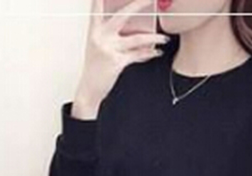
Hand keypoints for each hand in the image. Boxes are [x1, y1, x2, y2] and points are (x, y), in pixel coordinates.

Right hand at [72, 0, 169, 118]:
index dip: (99, 0)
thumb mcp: (100, 49)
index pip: (97, 9)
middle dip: (139, 4)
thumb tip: (138, 31)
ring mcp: (108, 49)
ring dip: (153, 38)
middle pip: (123, 15)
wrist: (88, 91)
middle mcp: (101, 37)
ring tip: (164, 38)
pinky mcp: (116, 62)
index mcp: (95, 32)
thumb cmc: (95, 69)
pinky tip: (156, 52)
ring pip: (136, 39)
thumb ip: (116, 37)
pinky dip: (148, 54)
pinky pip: (136, 55)